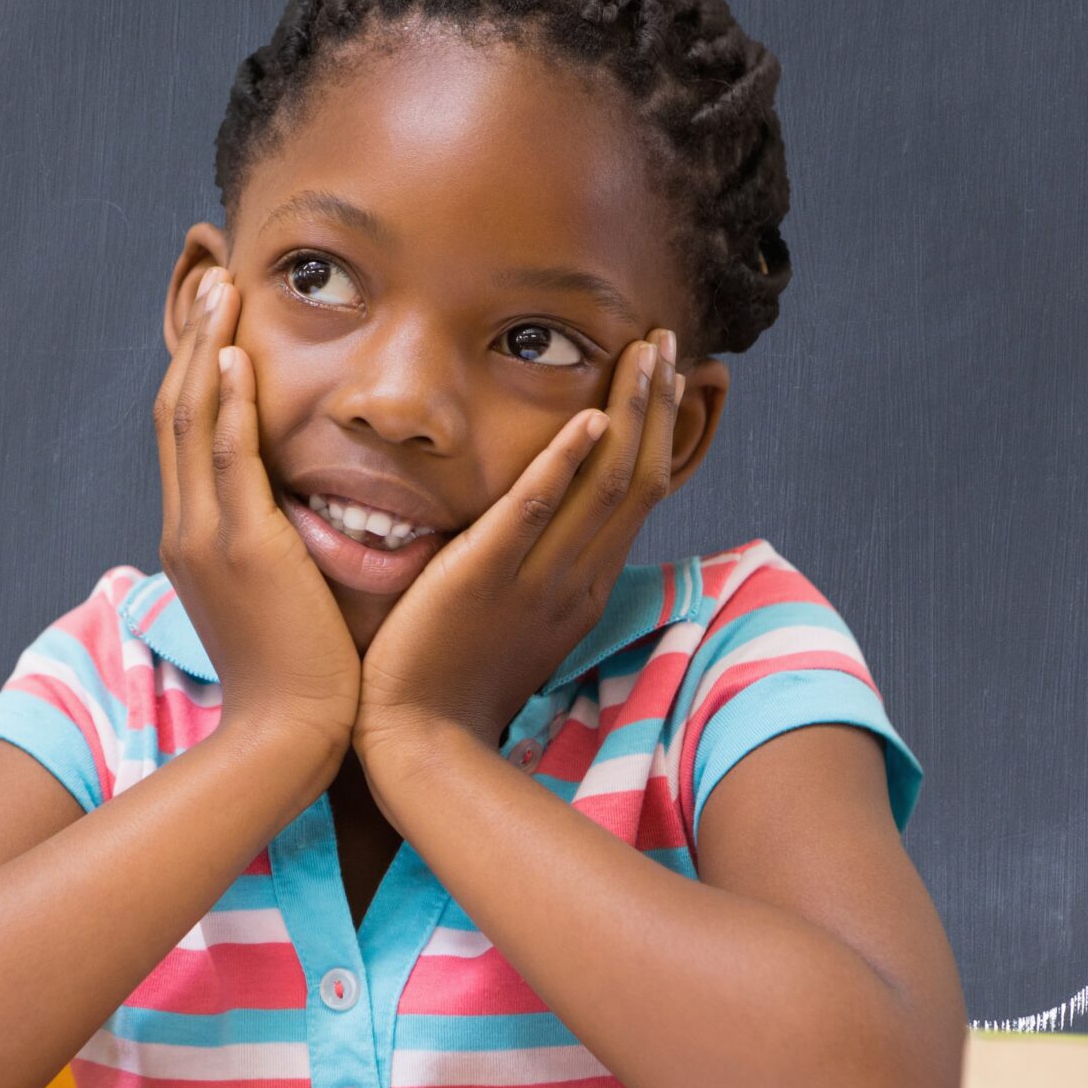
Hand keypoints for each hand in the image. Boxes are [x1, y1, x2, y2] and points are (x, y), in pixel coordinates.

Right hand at [154, 267, 359, 760]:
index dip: (194, 369)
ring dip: (205, 347)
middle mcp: (185, 528)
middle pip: (174, 411)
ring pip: (190, 419)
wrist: (289, 735)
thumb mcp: (274, 597)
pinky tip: (235, 356)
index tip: (215, 320)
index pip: (183, 434)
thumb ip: (276, 545)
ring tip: (224, 289)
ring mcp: (206, 536)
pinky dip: (226, 403)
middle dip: (193, 339)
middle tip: (214, 278)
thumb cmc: (300, 676)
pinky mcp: (242, 547)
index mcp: (192, 539)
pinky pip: (226, 457)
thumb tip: (301, 511)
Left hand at [355, 328, 685, 764]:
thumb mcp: (515, 623)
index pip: (636, 496)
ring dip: (629, 413)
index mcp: (583, 589)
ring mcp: (534, 580)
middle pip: (635, 478)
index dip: (659, 433)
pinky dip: (562, 464)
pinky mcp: (483, 579)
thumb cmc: (452, 687)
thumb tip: (540, 529)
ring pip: (603, 485)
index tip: (669, 380)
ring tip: (645, 352)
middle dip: (656, 405)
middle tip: (668, 340)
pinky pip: (531, 512)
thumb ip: (533, 572)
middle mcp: (574, 581)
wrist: (418, 746)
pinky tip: (585, 418)